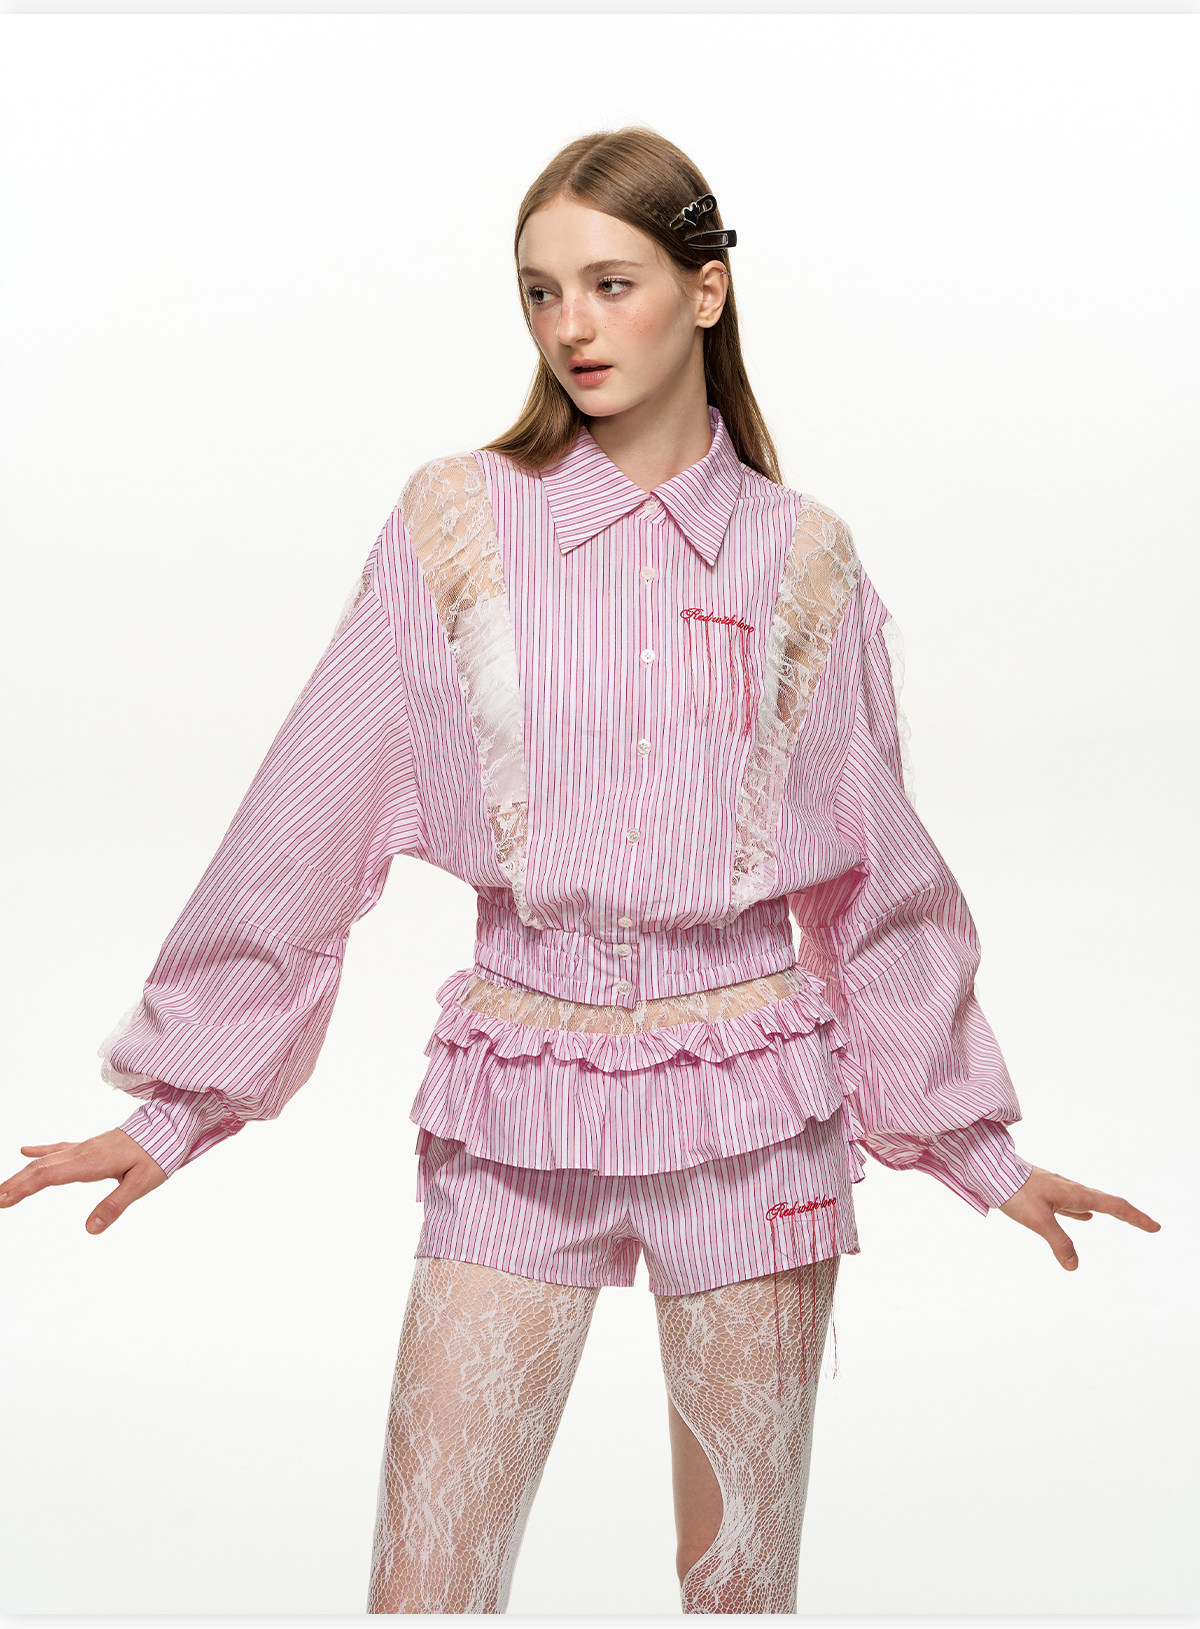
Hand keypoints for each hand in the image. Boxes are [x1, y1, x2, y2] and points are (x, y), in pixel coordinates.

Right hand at [0, 1130, 167, 1233]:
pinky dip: (39, 1152)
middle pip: (40, 1168)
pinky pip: (58, 1148)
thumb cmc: (157, 1155)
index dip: (23, 1188)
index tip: (2, 1200)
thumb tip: (90, 1228)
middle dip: (13, 1184)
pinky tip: (25, 1151)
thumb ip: (116, 1205)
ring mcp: (85, 1147)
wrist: (169, 1127)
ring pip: (45, 1160)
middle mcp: (83, 1152)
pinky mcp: (90, 1146)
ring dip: (21, 1174)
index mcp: (92, 1162)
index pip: (49, 1176)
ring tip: (1, 1188)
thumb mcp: (142, 1183)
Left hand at [998, 1163, 1160, 1268]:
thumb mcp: (1039, 1220)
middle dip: (1130, 1215)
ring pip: (1091, 1202)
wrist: (990, 1170)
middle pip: (1108, 1202)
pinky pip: (1073, 1204)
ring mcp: (1059, 1189)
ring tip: (1122, 1218)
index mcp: (1075, 1194)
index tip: (1155, 1227)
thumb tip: (1074, 1265)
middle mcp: (1071, 1189)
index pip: (1114, 1206)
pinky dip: (1084, 1212)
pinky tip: (1084, 1217)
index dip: (1136, 1217)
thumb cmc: (1014, 1191)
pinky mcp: (1045, 1192)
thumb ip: (1059, 1242)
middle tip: (1149, 1226)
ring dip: (1109, 1211)